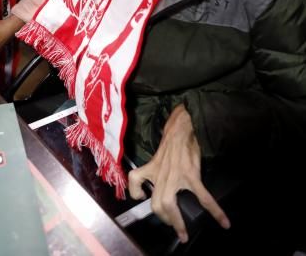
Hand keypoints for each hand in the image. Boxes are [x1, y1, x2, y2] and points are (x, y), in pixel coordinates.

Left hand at [128, 105, 229, 243]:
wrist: (183, 126)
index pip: (135, 180)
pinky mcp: (191, 175)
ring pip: (168, 204)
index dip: (135, 192)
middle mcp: (160, 174)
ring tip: (183, 233)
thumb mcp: (158, 153)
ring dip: (176, 221)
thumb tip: (156, 180)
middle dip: (163, 218)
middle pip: (155, 203)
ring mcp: (175, 175)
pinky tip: (224, 222)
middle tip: (171, 224)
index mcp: (152, 167)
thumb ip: (155, 167)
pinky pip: (203, 197)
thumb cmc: (173, 139)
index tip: (141, 197)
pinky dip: (214, 211)